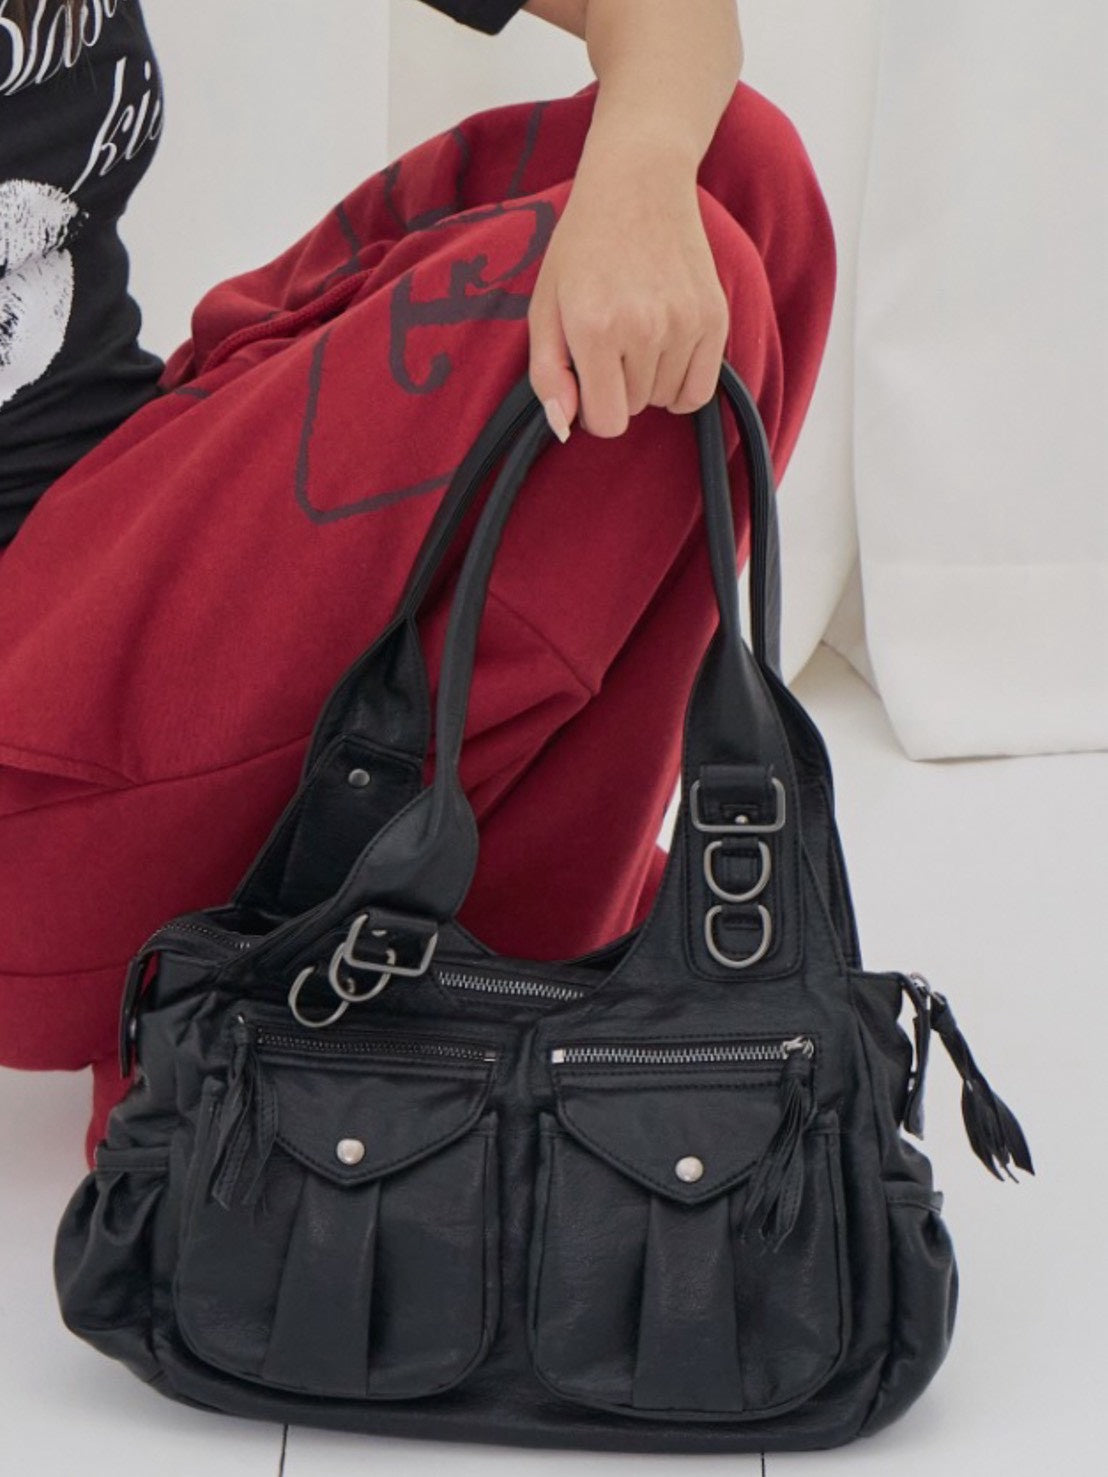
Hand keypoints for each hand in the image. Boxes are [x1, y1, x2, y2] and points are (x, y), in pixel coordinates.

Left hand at [527, 144, 730, 439]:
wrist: (638, 182)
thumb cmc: (584, 247)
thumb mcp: (544, 307)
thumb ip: (547, 374)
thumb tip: (564, 427)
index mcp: (596, 329)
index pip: (607, 422)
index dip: (593, 409)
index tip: (588, 379)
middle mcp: (645, 329)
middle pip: (635, 410)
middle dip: (619, 386)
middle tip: (611, 338)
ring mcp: (685, 323)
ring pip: (666, 400)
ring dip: (650, 380)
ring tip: (638, 331)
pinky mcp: (715, 318)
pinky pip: (700, 390)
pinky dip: (683, 382)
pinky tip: (666, 350)